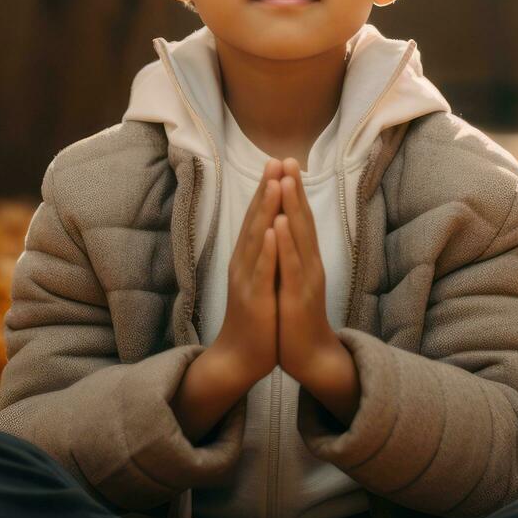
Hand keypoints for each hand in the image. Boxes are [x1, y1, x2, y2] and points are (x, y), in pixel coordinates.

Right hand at [213, 157, 283, 387]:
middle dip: (266, 190)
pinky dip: (266, 250)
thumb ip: (261, 253)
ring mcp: (247, 280)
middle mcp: (244, 263)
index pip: (257, 217)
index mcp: (247, 258)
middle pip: (255, 220)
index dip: (266, 189)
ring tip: (274, 184)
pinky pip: (261, 271)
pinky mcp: (254, 299)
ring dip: (265, 211)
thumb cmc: (255, 317)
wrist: (241, 356)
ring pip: (256, 240)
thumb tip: (270, 226)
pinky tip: (271, 231)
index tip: (277, 162)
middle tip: (274, 160)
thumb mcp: (258, 279)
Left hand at [274, 158, 341, 384]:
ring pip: (299, 238)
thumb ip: (292, 255)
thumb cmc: (297, 317)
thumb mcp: (294, 280)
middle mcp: (309, 263)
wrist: (310, 356)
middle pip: (302, 220)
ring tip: (285, 181)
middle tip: (289, 159)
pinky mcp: (298, 297)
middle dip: (294, 189)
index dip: (292, 190)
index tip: (284, 162)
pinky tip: (279, 224)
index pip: (299, 218)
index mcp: (305, 259)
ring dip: (292, 207)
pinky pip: (290, 266)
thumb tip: (285, 228)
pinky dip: (285, 244)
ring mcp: (306, 279)